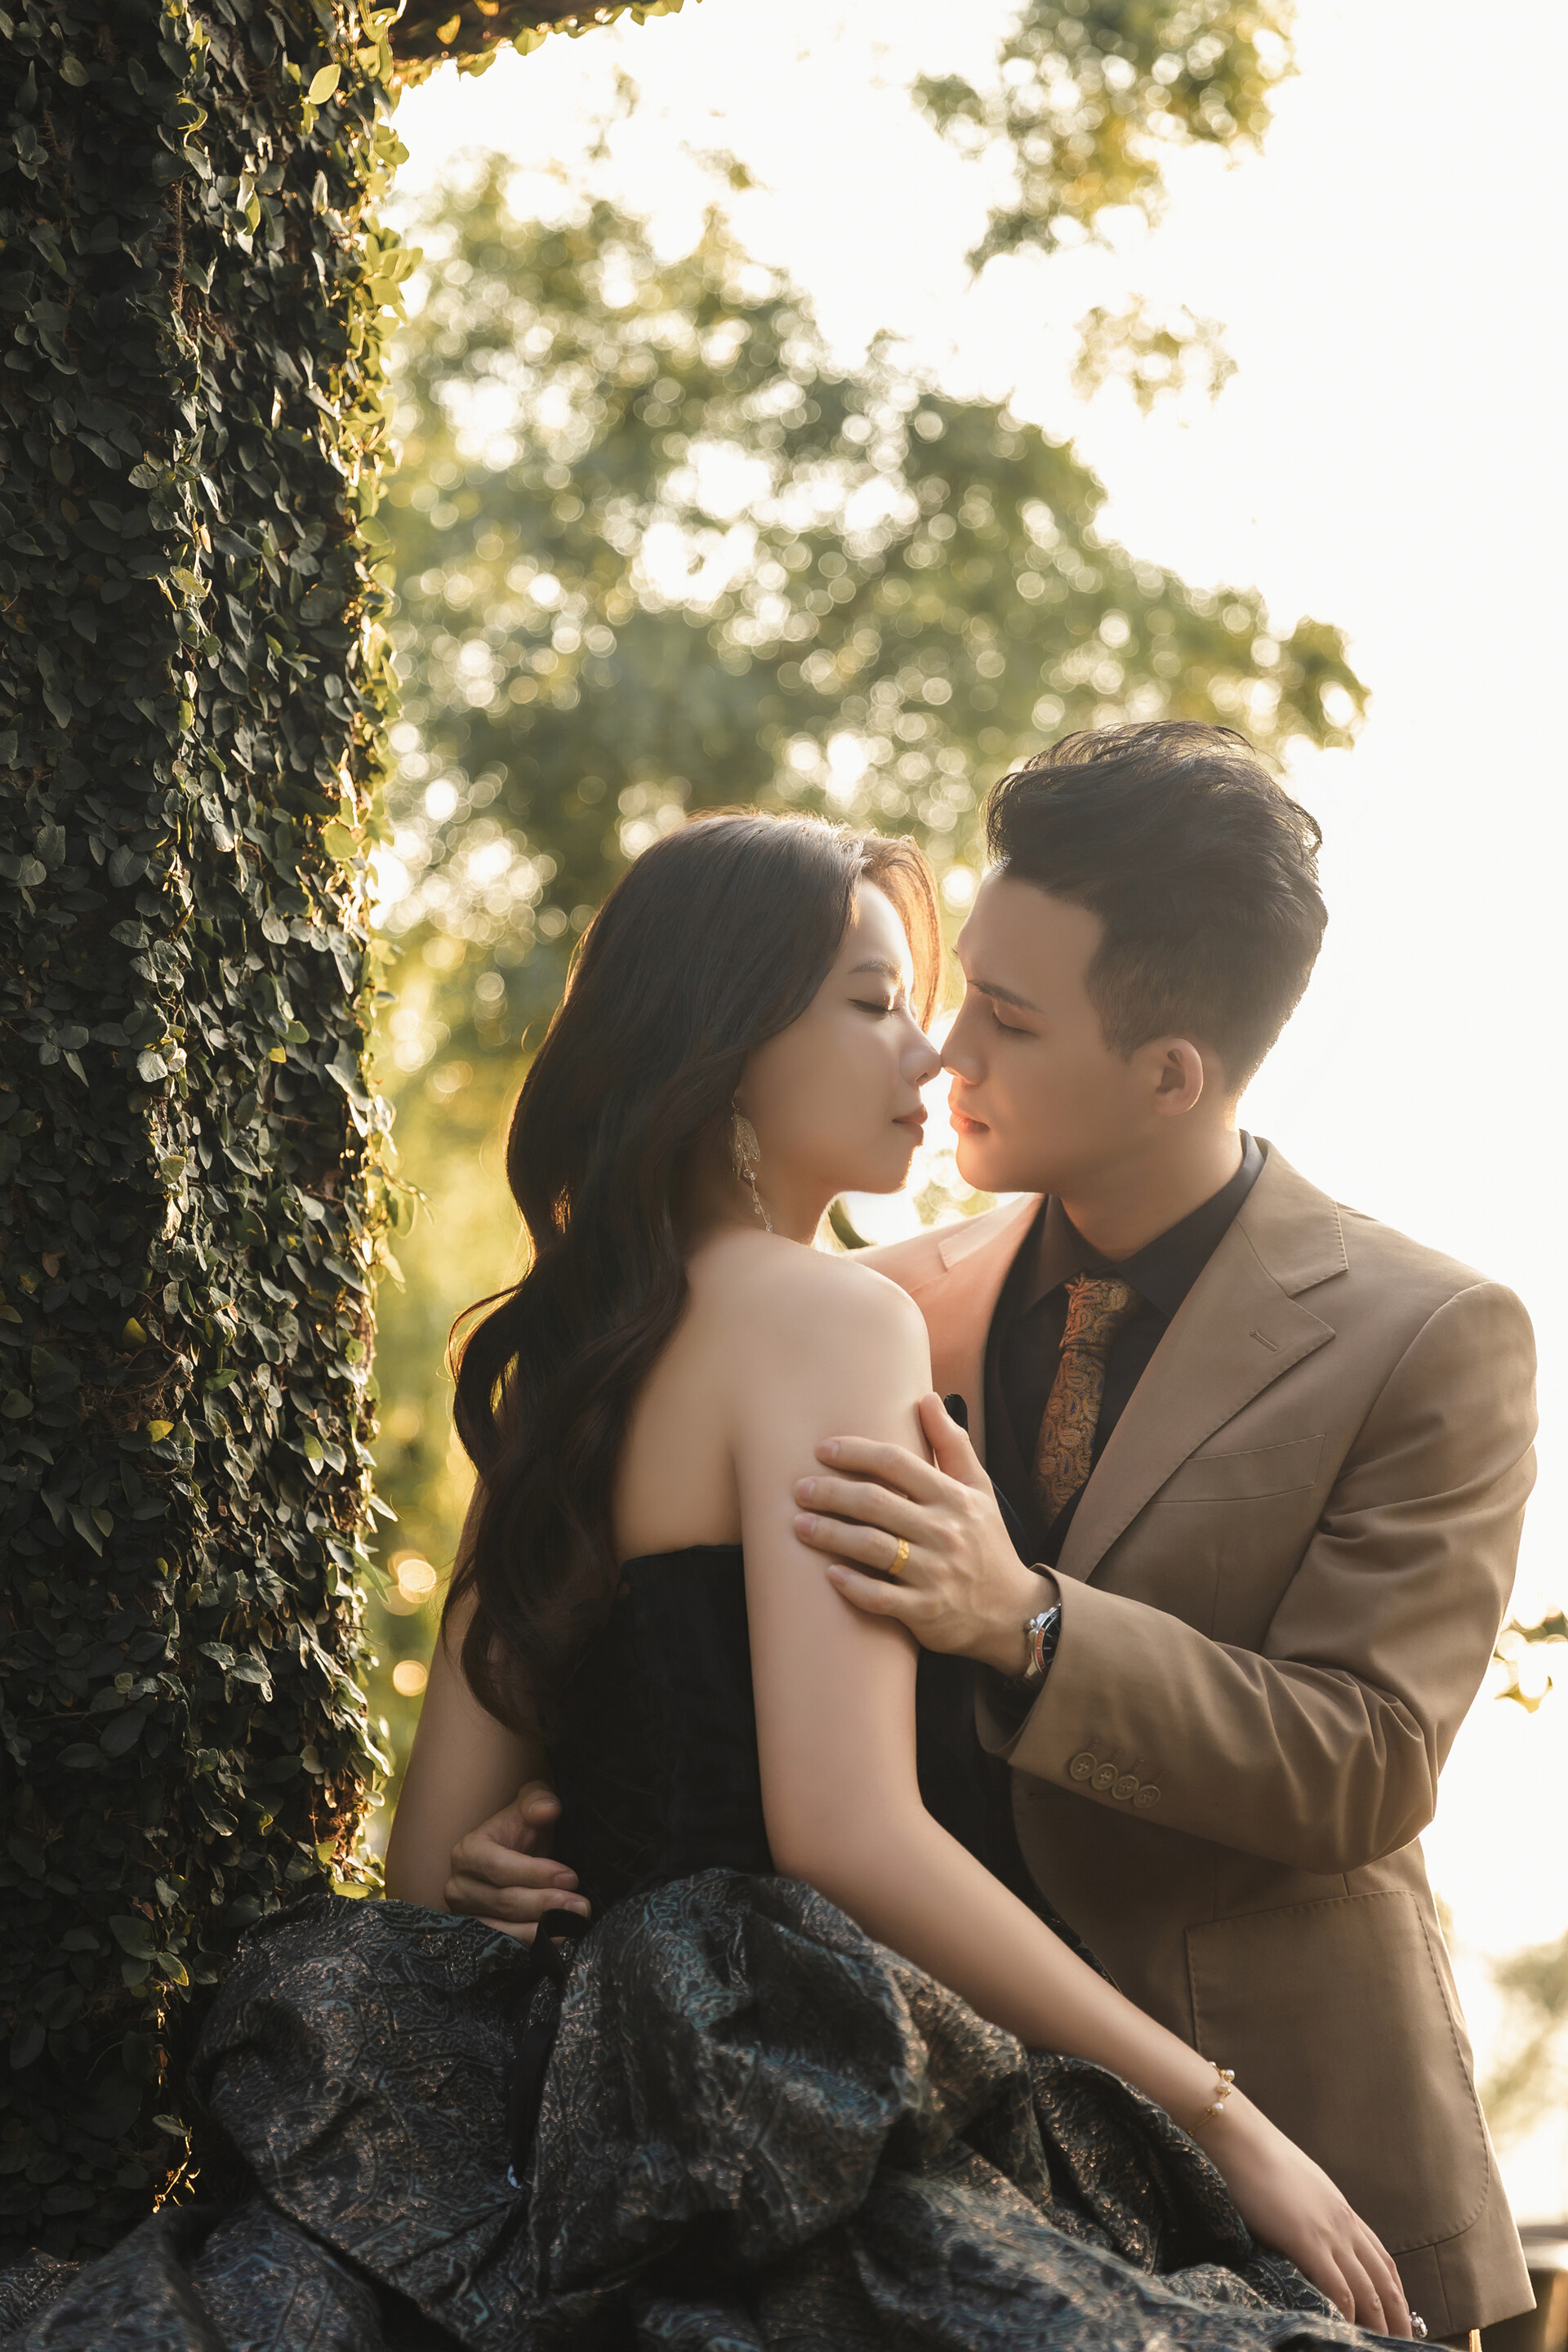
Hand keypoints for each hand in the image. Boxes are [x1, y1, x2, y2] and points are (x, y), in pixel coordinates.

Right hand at [444, 1779, 591, 1944]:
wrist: (515, 1855)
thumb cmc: (524, 1830)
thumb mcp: (531, 1804)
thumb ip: (537, 1800)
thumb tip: (546, 1810)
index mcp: (468, 1852)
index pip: (500, 1868)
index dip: (536, 1874)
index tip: (571, 1877)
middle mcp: (459, 1886)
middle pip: (505, 1901)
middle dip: (546, 1904)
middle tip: (581, 1906)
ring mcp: (466, 1915)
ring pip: (503, 1928)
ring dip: (541, 1929)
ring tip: (573, 1924)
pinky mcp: (477, 1937)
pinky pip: (504, 1946)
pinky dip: (531, 1945)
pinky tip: (557, 1940)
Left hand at [793, 1393, 1054, 1677]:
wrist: (1011, 1611)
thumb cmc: (985, 1542)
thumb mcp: (978, 1489)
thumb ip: (952, 1443)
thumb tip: (926, 1397)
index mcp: (953, 1497)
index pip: (896, 1463)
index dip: (855, 1452)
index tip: (823, 1450)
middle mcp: (945, 1532)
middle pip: (875, 1503)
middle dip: (831, 1493)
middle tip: (799, 1489)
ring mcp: (935, 1573)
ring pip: (872, 1547)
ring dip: (830, 1534)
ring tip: (799, 1525)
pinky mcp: (926, 1611)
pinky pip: (881, 1597)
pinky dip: (853, 1585)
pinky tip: (829, 1573)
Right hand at [1202, 2093, 1412, 2336]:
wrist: (1240, 2138)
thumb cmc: (1258, 2159)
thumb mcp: (1297, 2188)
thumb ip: (1310, 2214)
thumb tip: (1304, 2235)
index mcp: (1343, 2211)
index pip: (1383, 2261)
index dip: (1396, 2294)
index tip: (1400, 2319)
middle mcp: (1344, 2224)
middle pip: (1385, 2281)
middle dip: (1398, 2318)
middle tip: (1402, 2347)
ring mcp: (1329, 2233)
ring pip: (1369, 2291)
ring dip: (1379, 2325)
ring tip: (1382, 2348)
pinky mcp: (1307, 2241)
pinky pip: (1337, 2288)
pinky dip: (1346, 2314)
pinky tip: (1344, 2331)